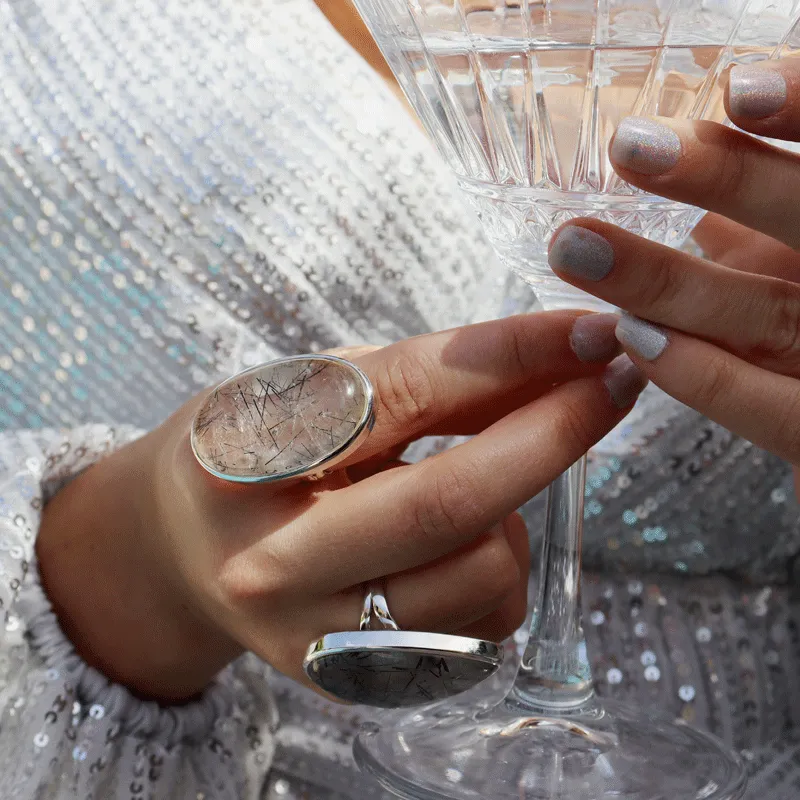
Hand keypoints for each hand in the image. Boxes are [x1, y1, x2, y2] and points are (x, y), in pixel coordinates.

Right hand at [37, 311, 643, 701]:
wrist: (182, 553)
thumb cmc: (255, 453)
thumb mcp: (314, 389)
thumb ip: (427, 383)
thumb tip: (557, 361)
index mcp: (239, 458)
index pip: (401, 396)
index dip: (509, 356)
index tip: (588, 329)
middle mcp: (268, 562)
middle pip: (446, 504)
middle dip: (552, 433)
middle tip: (613, 382)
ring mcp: (312, 636)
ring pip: (477, 575)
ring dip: (514, 511)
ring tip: (478, 482)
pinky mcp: (356, 680)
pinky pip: (479, 623)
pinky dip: (495, 566)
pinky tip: (453, 542)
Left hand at [546, 56, 799, 477]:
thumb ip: (769, 232)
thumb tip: (706, 199)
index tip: (738, 89)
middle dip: (728, 181)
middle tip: (629, 149)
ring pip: (772, 314)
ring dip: (671, 281)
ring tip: (579, 247)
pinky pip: (774, 411)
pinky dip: (702, 374)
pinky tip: (634, 338)